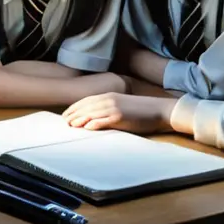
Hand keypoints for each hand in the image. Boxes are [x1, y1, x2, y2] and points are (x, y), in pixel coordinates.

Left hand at [61, 92, 176, 133]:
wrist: (159, 109)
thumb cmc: (142, 109)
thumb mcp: (123, 104)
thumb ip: (110, 108)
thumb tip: (97, 116)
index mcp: (110, 96)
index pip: (87, 100)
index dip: (75, 107)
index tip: (66, 114)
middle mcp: (109, 100)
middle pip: (86, 106)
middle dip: (74, 113)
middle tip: (64, 121)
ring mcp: (114, 108)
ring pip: (92, 113)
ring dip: (80, 119)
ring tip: (70, 125)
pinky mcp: (120, 117)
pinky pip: (104, 120)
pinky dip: (94, 123)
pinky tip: (86, 128)